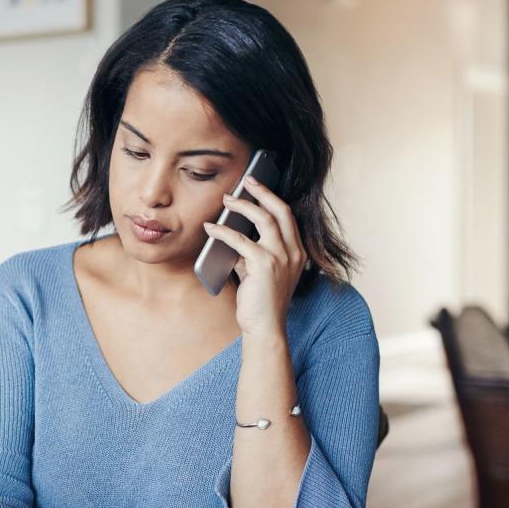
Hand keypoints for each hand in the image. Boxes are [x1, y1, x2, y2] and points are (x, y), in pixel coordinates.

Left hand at [203, 175, 306, 337]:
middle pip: (281, 210)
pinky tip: (210, 228)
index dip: (271, 198)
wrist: (265, 327)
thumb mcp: (260, 271)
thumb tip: (232, 232)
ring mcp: (282, 258)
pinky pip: (241, 240)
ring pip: (264, 219)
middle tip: (246, 180)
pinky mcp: (265, 265)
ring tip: (226, 200)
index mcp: (297, 252)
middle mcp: (294, 252)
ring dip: (243, 206)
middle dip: (262, 192)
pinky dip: (223, 231)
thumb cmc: (260, 301)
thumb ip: (252, 252)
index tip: (256, 185)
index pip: (287, 217)